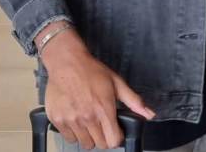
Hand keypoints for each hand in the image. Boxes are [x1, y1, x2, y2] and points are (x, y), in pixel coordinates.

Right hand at [41, 27, 154, 148]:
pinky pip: (68, 138)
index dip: (117, 137)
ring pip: (84, 143)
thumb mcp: (117, 83)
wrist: (67, 62)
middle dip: (103, 137)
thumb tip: (149, 114)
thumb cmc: (91, 70)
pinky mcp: (57, 119)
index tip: (115, 131)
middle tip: (101, 124)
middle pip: (100, 144)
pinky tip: (76, 119)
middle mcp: (87, 117)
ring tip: (88, 121)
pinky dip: (73, 133)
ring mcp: (71, 119)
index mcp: (104, 109)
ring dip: (88, 136)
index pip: (113, 140)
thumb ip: (134, 101)